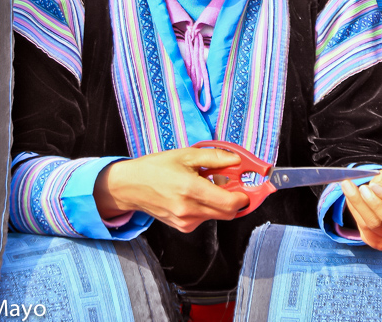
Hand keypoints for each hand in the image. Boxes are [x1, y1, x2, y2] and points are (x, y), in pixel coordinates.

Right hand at [93, 146, 249, 232]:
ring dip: (220, 201)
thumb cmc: (157, 167)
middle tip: (229, 180)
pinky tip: (195, 193)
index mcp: (191, 190)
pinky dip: (208, 206)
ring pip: (218, 215)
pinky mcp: (183, 227)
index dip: (245, 196)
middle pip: (229, 213)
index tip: (249, 185)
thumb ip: (215, 158)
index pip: (230, 203)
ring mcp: (186, 222)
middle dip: (235, 198)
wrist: (132, 186)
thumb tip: (237, 160)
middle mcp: (190, 211)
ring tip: (206, 183)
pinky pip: (205, 218)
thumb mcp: (186, 155)